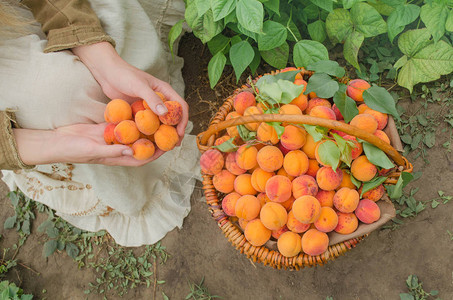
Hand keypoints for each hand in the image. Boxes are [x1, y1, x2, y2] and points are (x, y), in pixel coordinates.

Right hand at [14, 123, 164, 165]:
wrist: (57, 140)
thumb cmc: (73, 150)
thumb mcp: (93, 150)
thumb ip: (112, 150)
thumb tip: (132, 150)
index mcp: (118, 157)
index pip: (142, 157)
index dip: (156, 152)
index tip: (168, 144)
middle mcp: (119, 148)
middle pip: (142, 144)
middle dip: (154, 137)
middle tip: (167, 126)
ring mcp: (113, 138)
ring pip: (133, 132)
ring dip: (144, 125)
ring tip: (157, 115)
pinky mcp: (107, 128)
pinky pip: (122, 123)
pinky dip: (130, 117)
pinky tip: (139, 107)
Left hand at [72, 42, 188, 144]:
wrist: (107, 73)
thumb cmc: (124, 75)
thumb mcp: (139, 86)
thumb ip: (152, 99)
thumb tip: (165, 114)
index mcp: (165, 90)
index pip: (181, 106)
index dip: (183, 120)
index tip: (180, 133)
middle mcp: (160, 99)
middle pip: (174, 117)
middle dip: (176, 130)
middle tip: (174, 144)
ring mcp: (150, 105)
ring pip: (161, 122)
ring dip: (164, 133)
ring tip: (163, 146)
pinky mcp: (140, 110)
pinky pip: (148, 123)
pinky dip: (150, 132)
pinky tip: (148, 141)